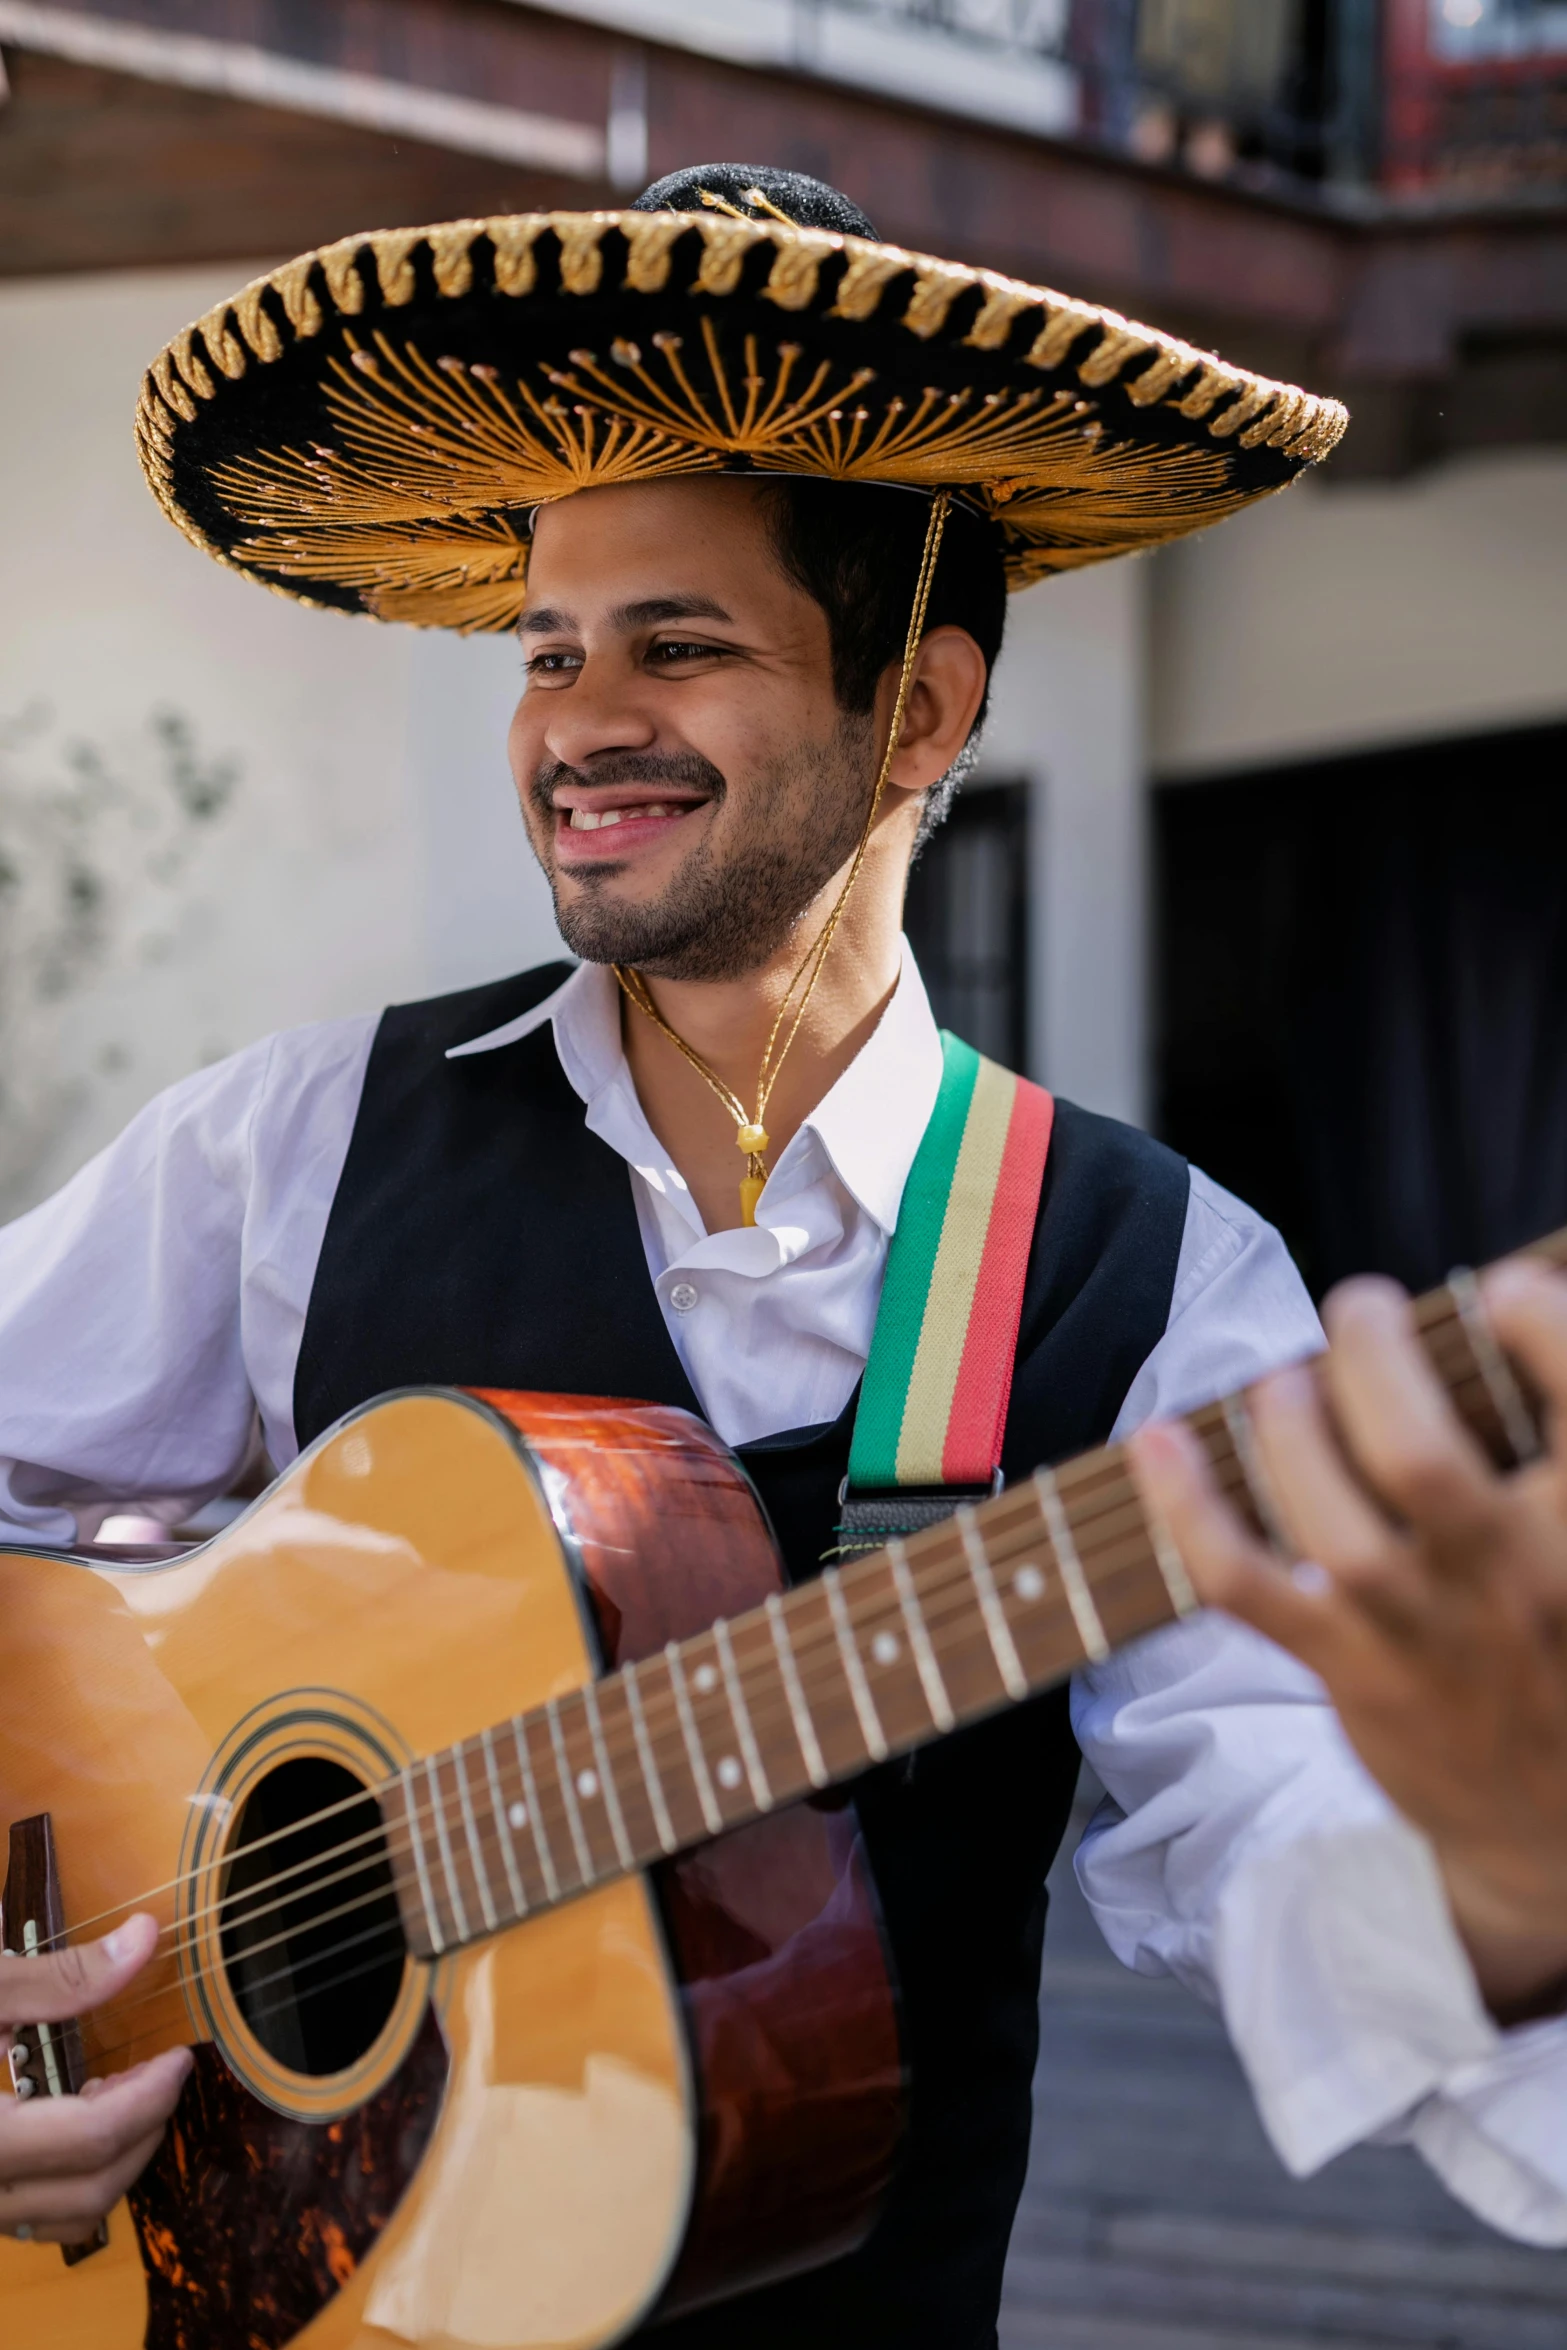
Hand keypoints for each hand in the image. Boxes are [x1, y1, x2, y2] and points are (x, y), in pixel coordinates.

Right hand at [0, 1913, 189, 2242]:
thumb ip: (55, 1979)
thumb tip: (146, 1939)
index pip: (93, 2142)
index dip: (152, 2098)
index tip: (179, 2054)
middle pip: (88, 2198)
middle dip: (141, 2135)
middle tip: (161, 2074)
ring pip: (57, 2219)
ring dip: (107, 2162)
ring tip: (119, 2091)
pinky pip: (20, 2214)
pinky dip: (63, 2174)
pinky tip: (64, 2114)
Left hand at [1128, 1259, 1566, 2023]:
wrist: (1552, 1829)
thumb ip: (1557, 1446)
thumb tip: (1513, 1314)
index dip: (1540, 1333)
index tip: (1499, 1291)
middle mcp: (1514, 1584)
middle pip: (1420, 1458)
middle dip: (1371, 1357)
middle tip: (1359, 1306)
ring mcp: (1424, 1633)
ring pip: (1334, 1524)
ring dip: (1290, 1427)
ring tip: (1285, 1378)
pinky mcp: (1348, 1667)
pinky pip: (1247, 1585)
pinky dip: (1189, 1510)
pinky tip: (1161, 1439)